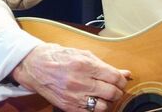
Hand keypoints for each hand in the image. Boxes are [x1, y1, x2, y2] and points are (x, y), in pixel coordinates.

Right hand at [10, 43, 131, 110]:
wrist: (36, 66)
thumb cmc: (61, 58)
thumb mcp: (84, 55)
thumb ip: (105, 66)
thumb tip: (125, 74)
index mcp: (85, 66)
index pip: (114, 78)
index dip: (122, 80)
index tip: (122, 80)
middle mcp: (80, 82)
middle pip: (111, 93)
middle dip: (117, 91)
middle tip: (115, 89)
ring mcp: (73, 96)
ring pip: (102, 106)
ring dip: (108, 102)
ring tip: (105, 96)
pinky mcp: (68, 107)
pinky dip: (95, 109)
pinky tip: (94, 101)